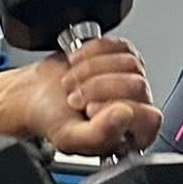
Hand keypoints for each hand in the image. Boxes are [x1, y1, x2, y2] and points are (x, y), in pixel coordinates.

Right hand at [17, 37, 161, 155]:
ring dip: (92, 71)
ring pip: (130, 63)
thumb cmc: (51, 120)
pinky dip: (93, 52)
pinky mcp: (121, 55)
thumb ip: (99, 135)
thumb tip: (125, 116)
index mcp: (129, 136)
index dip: (120, 110)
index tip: (92, 110)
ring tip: (72, 84)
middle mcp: (135, 108)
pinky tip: (77, 64)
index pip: (148, 119)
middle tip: (75, 99)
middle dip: (98, 89)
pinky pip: (119, 45)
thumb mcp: (69, 138)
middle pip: (137, 86)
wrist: (33, 96)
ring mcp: (130, 79)